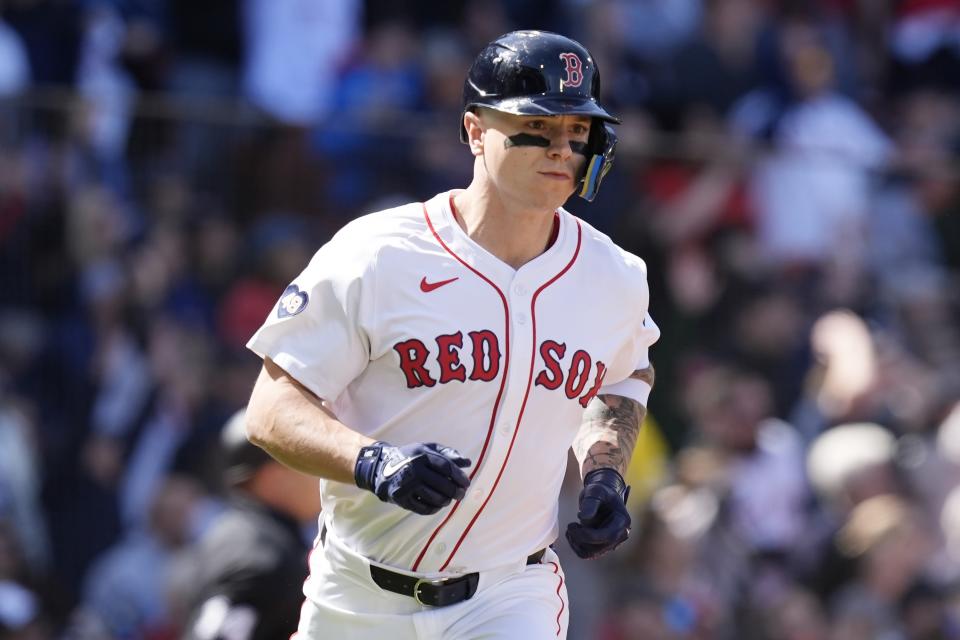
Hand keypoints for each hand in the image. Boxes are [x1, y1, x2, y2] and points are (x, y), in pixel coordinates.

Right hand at [355, 442, 470, 514]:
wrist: (381, 469)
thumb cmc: (410, 458)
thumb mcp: (426, 449)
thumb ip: (447, 454)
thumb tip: (468, 463)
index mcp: (421, 454)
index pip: (446, 467)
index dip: (459, 476)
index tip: (466, 483)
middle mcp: (414, 469)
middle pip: (443, 484)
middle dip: (456, 491)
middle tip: (461, 494)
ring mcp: (407, 485)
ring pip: (436, 498)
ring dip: (446, 500)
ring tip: (449, 499)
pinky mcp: (402, 499)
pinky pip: (424, 508)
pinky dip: (435, 508)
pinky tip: (438, 504)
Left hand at [565, 468, 630, 558]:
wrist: (601, 494)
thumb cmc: (599, 491)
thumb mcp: (595, 491)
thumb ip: (590, 503)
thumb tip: (584, 517)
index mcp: (622, 521)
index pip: (607, 536)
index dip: (587, 535)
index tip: (572, 525)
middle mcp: (620, 535)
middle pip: (598, 548)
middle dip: (580, 539)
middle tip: (570, 525)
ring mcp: (612, 542)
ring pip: (591, 553)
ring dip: (577, 543)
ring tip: (570, 528)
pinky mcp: (602, 545)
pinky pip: (587, 553)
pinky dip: (577, 546)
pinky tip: (572, 534)